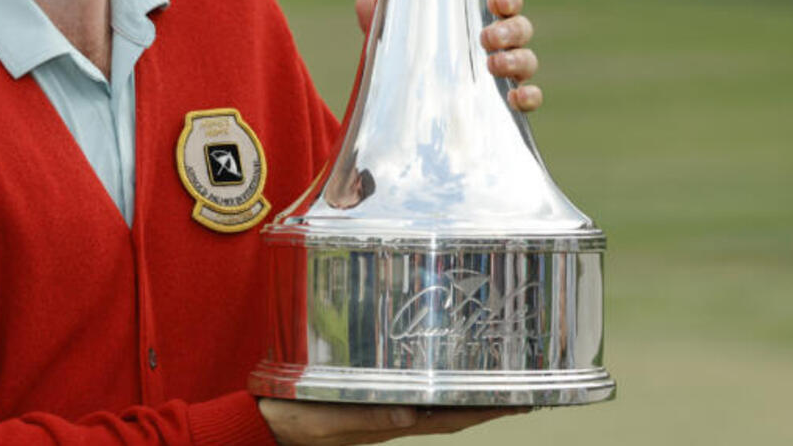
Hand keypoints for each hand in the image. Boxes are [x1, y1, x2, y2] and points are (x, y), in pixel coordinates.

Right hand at [258, 398, 524, 444]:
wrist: (266, 425)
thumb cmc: (292, 421)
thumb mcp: (324, 419)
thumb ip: (364, 416)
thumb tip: (409, 412)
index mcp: (390, 421)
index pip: (451, 417)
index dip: (489, 410)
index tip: (524, 400)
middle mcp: (395, 414)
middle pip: (454, 408)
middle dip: (490, 398)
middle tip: (526, 382)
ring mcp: (382, 407)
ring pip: (437, 399)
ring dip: (467, 389)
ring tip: (496, 373)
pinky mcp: (367, 396)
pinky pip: (413, 389)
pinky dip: (436, 381)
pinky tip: (441, 369)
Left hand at [354, 0, 540, 111]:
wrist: (418, 118)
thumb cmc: (416, 65)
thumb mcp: (396, 45)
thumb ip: (383, 24)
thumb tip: (365, 0)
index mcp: (478, 21)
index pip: (504, 2)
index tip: (496, 0)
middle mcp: (499, 46)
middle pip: (520, 29)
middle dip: (510, 29)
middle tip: (487, 38)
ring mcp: (507, 75)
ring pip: (528, 60)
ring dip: (517, 59)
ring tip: (493, 64)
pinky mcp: (508, 106)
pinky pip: (530, 99)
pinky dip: (530, 96)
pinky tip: (516, 97)